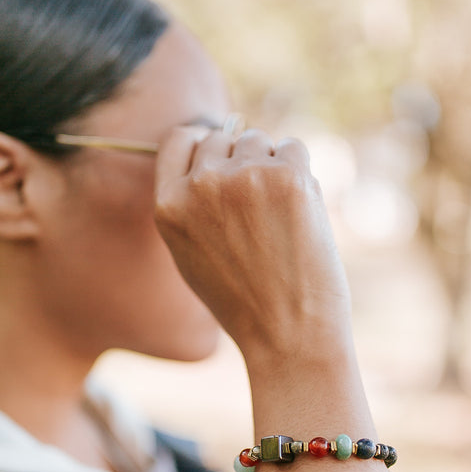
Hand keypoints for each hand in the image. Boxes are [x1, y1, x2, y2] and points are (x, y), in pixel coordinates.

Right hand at [154, 126, 350, 364]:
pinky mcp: (287, 176)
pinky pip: (294, 148)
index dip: (203, 142)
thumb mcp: (191, 255)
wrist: (288, 333)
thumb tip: (208, 157)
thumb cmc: (244, 302)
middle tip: (260, 206)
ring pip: (259, 141)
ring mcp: (244, 177)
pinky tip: (300, 214)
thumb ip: (189, 204)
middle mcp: (201, 185)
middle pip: (222, 138)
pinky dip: (300, 173)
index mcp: (169, 206)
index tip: (223, 156)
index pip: (180, 138)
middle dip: (241, 160)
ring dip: (272, 166)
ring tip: (280, 218)